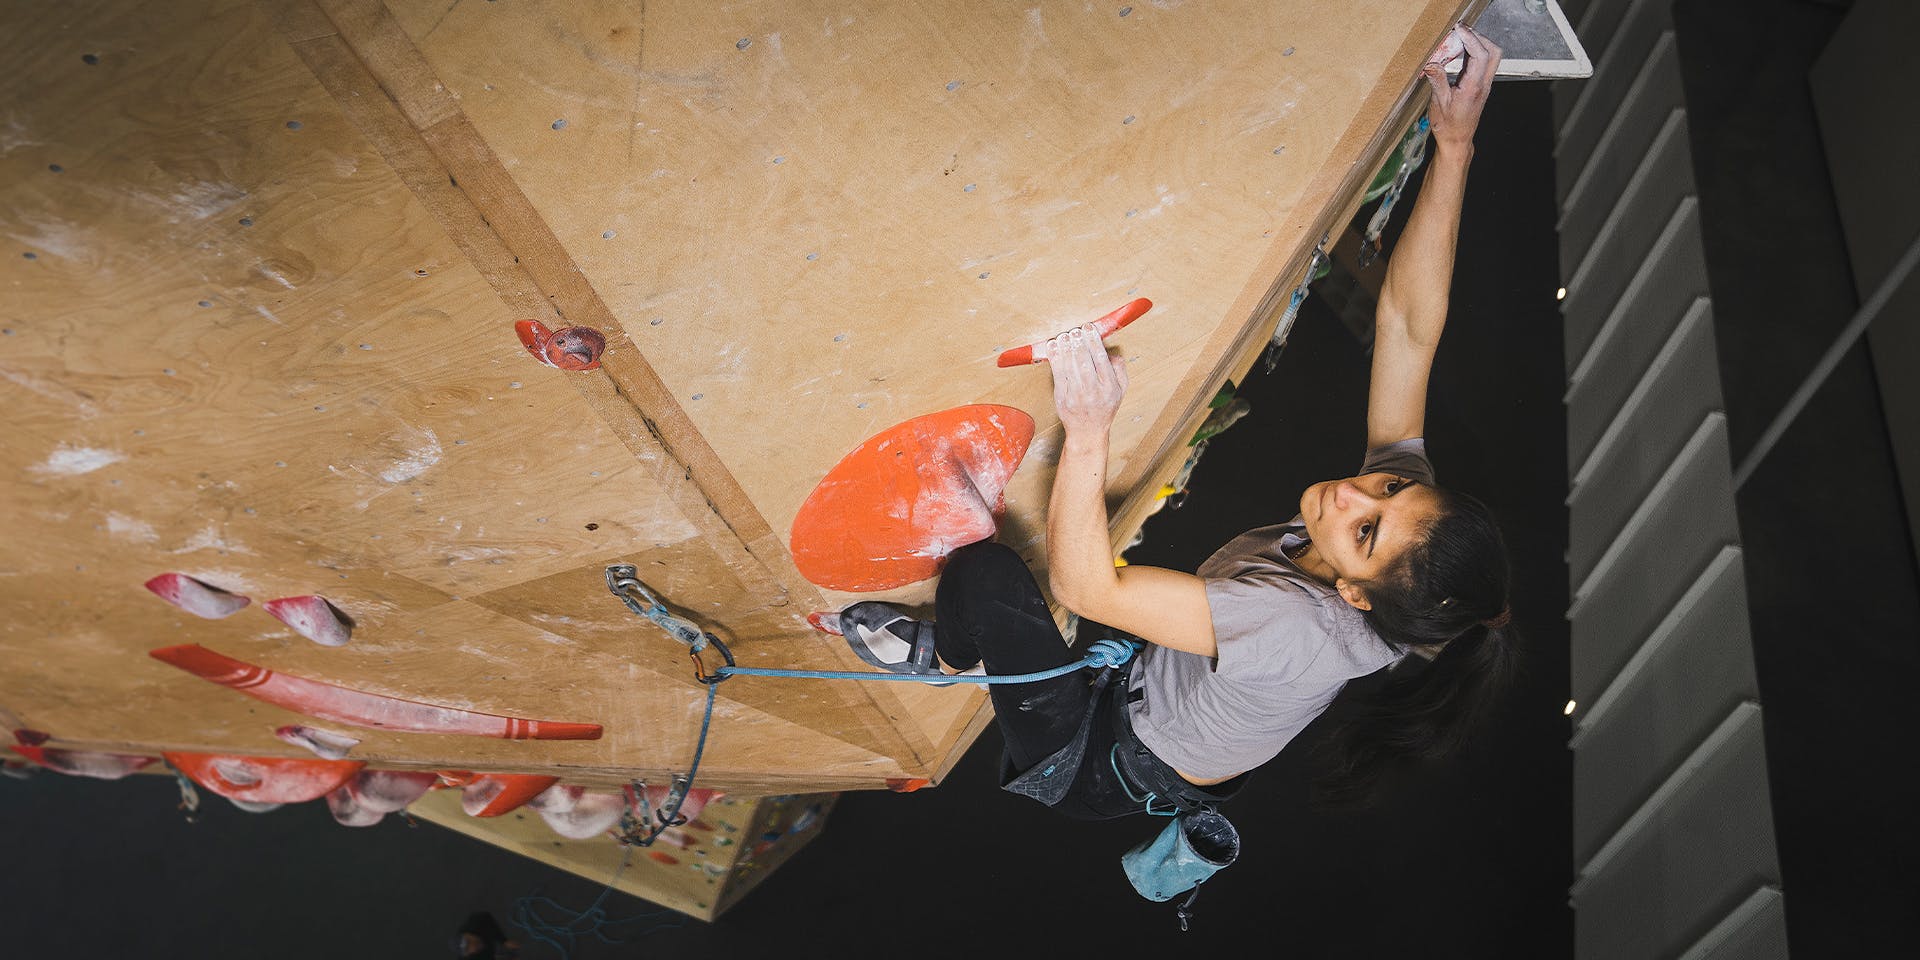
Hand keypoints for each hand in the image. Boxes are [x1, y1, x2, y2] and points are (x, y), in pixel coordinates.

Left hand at [1048, 324, 1128, 435]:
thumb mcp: (1121, 390)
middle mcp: (1093, 391)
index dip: (1093, 341)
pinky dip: (1054, 358)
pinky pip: (1057, 374)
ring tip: (1064, 336)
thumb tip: (1110, 352)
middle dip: (1078, 342)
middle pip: (1084, 360)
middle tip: (1075, 330)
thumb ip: (1119, 369)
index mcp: (1109, 386)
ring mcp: (1076, 395)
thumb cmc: (1104, 408)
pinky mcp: (1062, 397)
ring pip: (1070, 365)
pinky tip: (1053, 347)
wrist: (1087, 431)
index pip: (1100, 358)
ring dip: (1066, 347)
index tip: (1088, 328)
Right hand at [1423, 23, 1499, 153]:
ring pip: (1491, 56)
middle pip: (1493, 51)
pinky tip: (1461, 52)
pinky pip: (1484, 64)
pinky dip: (1475, 53)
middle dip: (1478, 37)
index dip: (1471, 38)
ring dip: (1479, 44)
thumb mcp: (1438, 103)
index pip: (1480, 55)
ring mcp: (1484, 85)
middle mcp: (1483, 84)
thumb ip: (1437, 79)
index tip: (1458, 30)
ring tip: (1460, 40)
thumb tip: (1431, 62)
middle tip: (1461, 32)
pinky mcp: (1481, 86)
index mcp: (1473, 87)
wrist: (1457, 141)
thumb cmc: (1448, 126)